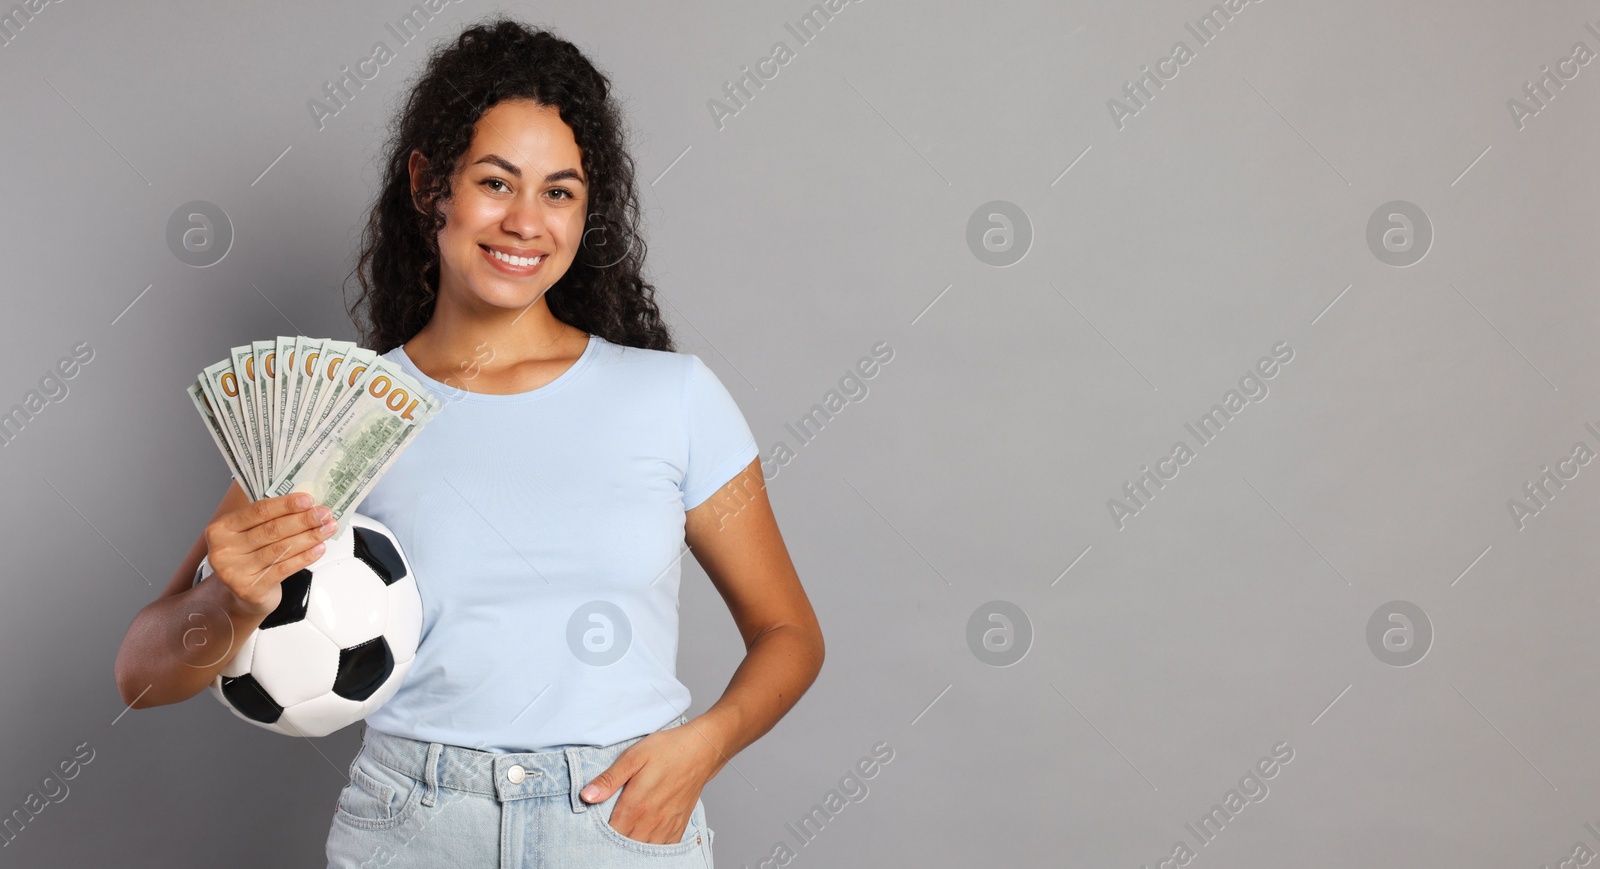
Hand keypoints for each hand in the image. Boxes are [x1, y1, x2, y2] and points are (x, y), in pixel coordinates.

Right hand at [202, 493, 338, 617]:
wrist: (241, 593)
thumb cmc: (249, 556)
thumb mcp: (249, 533)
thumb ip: (270, 518)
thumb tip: (306, 504)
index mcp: (221, 528)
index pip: (258, 511)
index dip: (285, 504)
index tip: (308, 500)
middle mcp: (223, 549)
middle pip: (272, 530)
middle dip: (303, 520)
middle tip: (325, 514)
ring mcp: (234, 571)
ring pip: (280, 549)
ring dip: (309, 537)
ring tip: (328, 529)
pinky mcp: (250, 589)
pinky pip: (284, 569)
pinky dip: (305, 557)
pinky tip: (319, 548)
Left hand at [579, 722, 722, 843]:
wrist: (701, 750)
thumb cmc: (666, 750)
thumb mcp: (633, 756)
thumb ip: (609, 779)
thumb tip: (586, 796)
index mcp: (636, 804)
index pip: (610, 833)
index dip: (598, 836)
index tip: (590, 831)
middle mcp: (652, 820)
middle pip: (626, 846)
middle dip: (613, 844)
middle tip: (604, 835)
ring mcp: (667, 825)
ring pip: (644, 850)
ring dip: (631, 848)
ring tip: (622, 838)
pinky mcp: (679, 826)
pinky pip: (663, 849)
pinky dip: (651, 850)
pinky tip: (643, 841)